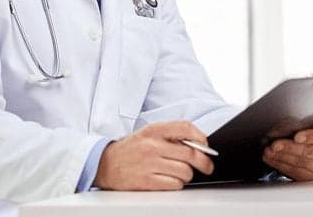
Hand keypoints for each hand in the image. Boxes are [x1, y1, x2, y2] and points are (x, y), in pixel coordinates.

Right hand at [94, 121, 214, 190]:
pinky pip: (174, 184)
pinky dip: (177, 184)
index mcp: (154, 130)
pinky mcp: (146, 181)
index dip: (201, 137)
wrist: (105, 164)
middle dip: (204, 162)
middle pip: (190, 153)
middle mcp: (152, 145)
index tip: (206, 146)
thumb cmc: (131, 148)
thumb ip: (171, 135)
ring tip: (181, 173)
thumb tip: (198, 144)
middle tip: (207, 166)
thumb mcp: (149, 133)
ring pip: (185, 171)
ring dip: (188, 175)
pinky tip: (171, 180)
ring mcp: (149, 164)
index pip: (186, 128)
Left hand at [262, 126, 312, 181]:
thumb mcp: (301, 123)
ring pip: (300, 162)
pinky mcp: (311, 176)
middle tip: (274, 145)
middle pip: (310, 151)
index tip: (296, 137)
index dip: (311, 136)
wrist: (302, 142)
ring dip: (281, 156)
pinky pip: (295, 172)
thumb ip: (295, 124)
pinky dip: (280, 164)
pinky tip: (272, 159)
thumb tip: (279, 129)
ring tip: (268, 151)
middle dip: (288, 147)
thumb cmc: (301, 130)